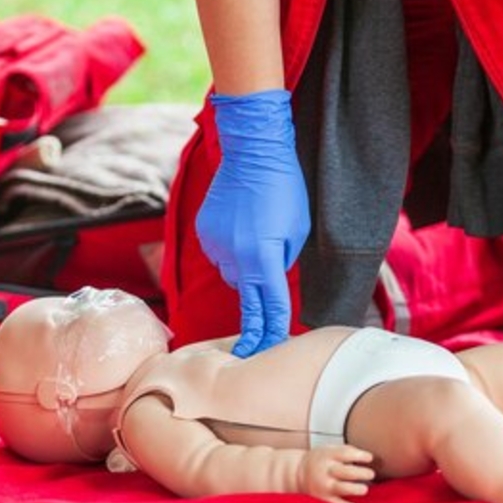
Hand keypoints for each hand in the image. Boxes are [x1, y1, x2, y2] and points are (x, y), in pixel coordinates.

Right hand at [196, 89, 309, 356]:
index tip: (267, 351)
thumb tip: (268, 278)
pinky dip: (231, 248)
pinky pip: (220, 253)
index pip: (270, 306)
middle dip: (258, 302)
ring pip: (232, 273)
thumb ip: (283, 262)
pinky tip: (241, 224)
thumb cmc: (285, 188)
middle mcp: (234, 256)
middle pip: (248, 294)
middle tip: (256, 329)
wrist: (253, 151)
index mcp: (262, 258)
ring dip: (245, 267)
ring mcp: (215, 244)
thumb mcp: (297, 230)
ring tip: (257, 235)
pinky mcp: (204, 232)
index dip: (271, 332)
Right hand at [298, 445, 375, 502]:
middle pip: (346, 472)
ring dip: (356, 489)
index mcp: (328, 455)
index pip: (346, 453)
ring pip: (342, 488)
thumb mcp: (329, 449)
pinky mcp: (323, 499)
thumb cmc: (321, 460)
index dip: (360, 455)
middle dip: (362, 473)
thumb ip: (347, 451)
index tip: (370, 458)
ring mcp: (324, 485)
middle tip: (371, 474)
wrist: (297, 472)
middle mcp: (325, 470)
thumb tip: (370, 457)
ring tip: (364, 489)